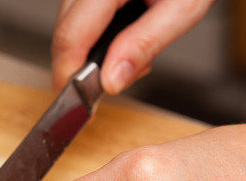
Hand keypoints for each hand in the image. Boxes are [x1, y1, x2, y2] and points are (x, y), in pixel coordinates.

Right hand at [52, 0, 214, 93]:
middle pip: (65, 32)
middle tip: (121, 79)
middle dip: (84, 67)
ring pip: (69, 25)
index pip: (71, 36)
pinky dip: (97, 37)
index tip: (78, 104)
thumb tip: (110, 81)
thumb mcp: (181, 10)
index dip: (69, 75)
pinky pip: (81, 17)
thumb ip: (144, 45)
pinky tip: (125, 39)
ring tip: (132, 56)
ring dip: (92, 53)